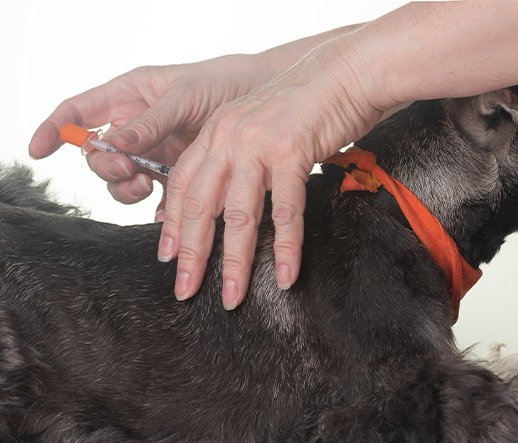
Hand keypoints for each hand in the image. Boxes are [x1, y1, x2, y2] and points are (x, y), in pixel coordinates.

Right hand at [29, 54, 273, 214]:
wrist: (264, 102)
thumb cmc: (221, 84)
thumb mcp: (182, 97)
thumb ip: (148, 122)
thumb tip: (112, 145)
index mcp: (127, 97)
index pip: (78, 113)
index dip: (54, 130)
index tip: (37, 150)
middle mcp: (135, 128)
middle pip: (98, 156)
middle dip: (106, 167)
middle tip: (129, 169)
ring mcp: (153, 155)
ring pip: (123, 182)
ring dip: (128, 189)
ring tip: (148, 186)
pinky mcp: (176, 178)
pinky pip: (156, 200)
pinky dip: (159, 210)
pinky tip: (169, 213)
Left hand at [159, 45, 383, 308]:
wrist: (348, 70)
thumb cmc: (310, 102)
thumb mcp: (261, 123)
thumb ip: (242, 154)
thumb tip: (236, 197)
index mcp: (218, 130)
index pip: (183, 183)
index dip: (173, 223)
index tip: (168, 257)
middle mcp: (229, 136)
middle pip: (200, 205)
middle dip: (192, 254)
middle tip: (185, 290)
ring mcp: (257, 143)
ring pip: (239, 215)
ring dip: (235, 262)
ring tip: (232, 297)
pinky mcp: (291, 151)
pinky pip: (285, 211)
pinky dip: (286, 248)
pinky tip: (286, 276)